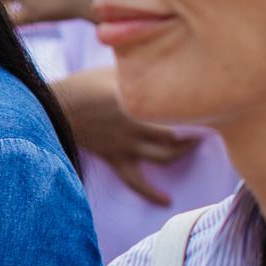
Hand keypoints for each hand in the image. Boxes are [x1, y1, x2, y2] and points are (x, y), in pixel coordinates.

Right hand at [62, 76, 197, 203]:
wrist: (56, 109)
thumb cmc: (83, 84)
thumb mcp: (113, 70)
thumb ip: (138, 72)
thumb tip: (159, 64)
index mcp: (137, 102)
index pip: (174, 108)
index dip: (195, 109)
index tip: (209, 102)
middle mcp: (137, 126)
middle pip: (177, 134)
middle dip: (196, 131)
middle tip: (208, 122)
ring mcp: (127, 146)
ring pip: (164, 156)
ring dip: (182, 153)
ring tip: (193, 145)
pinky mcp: (116, 159)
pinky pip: (136, 182)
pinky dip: (152, 193)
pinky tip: (167, 201)